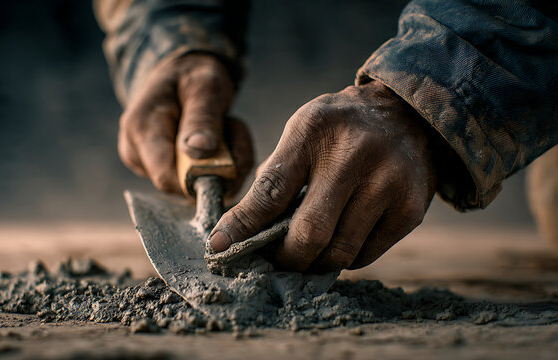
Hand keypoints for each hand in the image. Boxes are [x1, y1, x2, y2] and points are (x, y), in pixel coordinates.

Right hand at [118, 54, 253, 194]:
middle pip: (183, 186)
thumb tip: (200, 150)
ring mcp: (144, 164)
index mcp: (141, 128)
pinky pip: (194, 182)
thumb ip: (202, 118)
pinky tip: (216, 140)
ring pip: (193, 186)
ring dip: (221, 163)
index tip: (232, 154)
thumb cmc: (192, 75)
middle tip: (235, 129)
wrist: (180, 74)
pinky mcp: (158, 170)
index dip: (202, 178)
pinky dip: (215, 164)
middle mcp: (135, 151)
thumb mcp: (205, 86)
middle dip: (219, 166)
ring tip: (225, 128)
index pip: (167, 177)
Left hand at [208, 80, 435, 271]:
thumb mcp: (302, 131)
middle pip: (309, 232)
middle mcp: (354, 155)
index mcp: (314, 131)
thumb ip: (275, 176)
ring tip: (304, 256)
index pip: (270, 190)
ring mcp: (387, 183)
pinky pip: (365, 255)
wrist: (407, 115)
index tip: (220, 246)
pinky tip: (337, 244)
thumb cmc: (340, 129)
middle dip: (285, 257)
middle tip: (274, 260)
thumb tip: (243, 230)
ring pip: (339, 251)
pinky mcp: (410, 208)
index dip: (242, 224)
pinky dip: (343, 258)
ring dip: (314, 263)